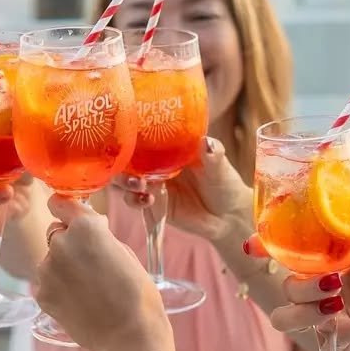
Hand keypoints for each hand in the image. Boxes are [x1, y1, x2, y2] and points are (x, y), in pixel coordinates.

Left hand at [33, 195, 173, 350]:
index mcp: (85, 228)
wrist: (129, 337)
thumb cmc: (137, 294)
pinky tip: (80, 300)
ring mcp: (47, 270)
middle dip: (70, 241)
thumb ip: (99, 236)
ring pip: (51, 258)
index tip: (72, 216)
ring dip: (64, 265)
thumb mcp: (124, 252)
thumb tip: (87, 231)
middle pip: (56, 232)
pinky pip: (48, 281)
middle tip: (91, 262)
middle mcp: (60, 243)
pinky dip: (59, 287)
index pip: (61, 203)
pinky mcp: (42, 294)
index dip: (68, 210)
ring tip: (89, 287)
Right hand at [121, 137, 250, 244]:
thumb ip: (213, 155)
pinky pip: (133, 200)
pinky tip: (147, 200)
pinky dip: (135, 200)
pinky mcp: (152, 204)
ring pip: (125, 179)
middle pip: (126, 158)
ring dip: (125, 181)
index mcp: (169, 147)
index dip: (130, 134)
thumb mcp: (220, 166)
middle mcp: (156, 163)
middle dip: (121, 161)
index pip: (143, 136)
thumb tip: (207, 143)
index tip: (126, 134)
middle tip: (133, 166)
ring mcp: (152, 184)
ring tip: (139, 186)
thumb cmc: (225, 183)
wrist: (228, 216)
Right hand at [244, 207, 349, 350]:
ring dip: (306, 312)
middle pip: (286, 288)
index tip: (252, 246)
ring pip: (287, 319)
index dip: (262, 247)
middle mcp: (315, 287)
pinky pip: (340, 337)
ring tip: (336, 304)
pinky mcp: (341, 341)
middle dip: (301, 287)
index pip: (283, 251)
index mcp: (322, 258)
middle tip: (332, 281)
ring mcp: (324, 316)